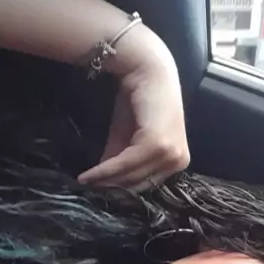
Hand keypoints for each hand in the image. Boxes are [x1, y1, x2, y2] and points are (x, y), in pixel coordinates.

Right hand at [77, 26, 189, 189]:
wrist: (146, 69)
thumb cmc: (139, 100)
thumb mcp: (127, 137)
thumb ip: (120, 159)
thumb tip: (103, 183)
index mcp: (177, 160)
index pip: (147, 184)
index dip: (122, 190)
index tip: (98, 194)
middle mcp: (179, 160)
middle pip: (140, 184)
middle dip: (113, 189)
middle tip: (88, 192)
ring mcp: (170, 152)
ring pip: (132, 177)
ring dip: (106, 182)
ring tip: (84, 184)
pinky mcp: (157, 144)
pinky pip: (127, 165)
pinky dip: (106, 171)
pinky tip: (89, 175)